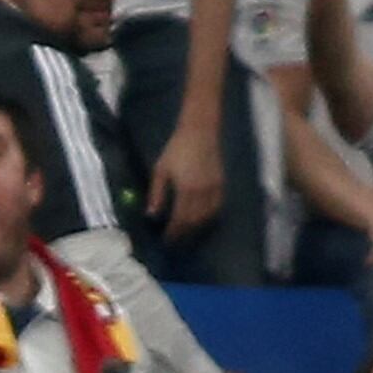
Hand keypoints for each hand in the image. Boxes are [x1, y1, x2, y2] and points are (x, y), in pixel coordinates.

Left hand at [145, 116, 223, 243]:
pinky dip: (209, 218)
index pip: (180, 220)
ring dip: (196, 228)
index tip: (166, 240)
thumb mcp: (161, 170)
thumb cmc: (177, 149)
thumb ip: (156, 194)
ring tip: (186, 233)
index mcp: (186, 190)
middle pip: (194, 222)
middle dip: (184, 234)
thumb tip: (151, 215)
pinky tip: (201, 220)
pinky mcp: (221, 185)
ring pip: (207, 218)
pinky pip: (217, 208)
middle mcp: (203, 193)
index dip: (173, 233)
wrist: (200, 131)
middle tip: (174, 241)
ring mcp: (215, 190)